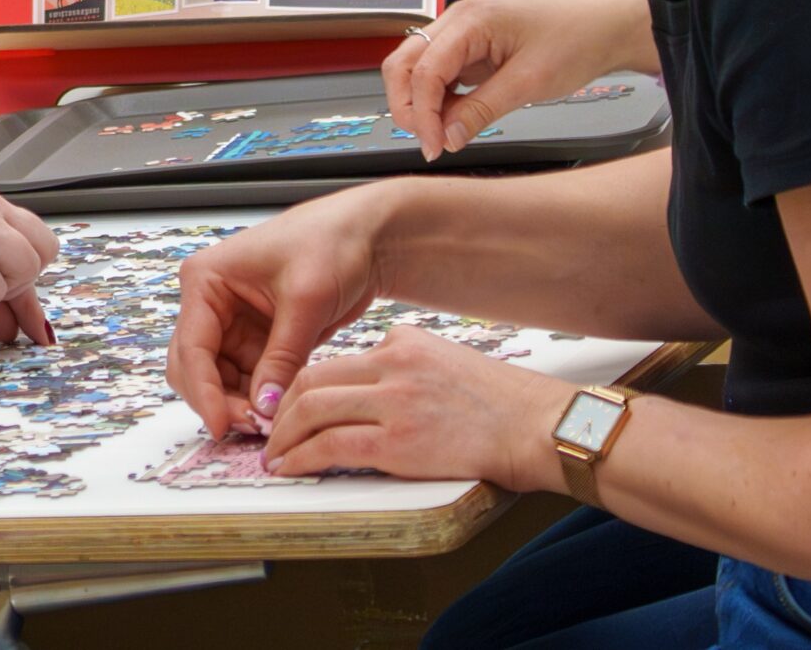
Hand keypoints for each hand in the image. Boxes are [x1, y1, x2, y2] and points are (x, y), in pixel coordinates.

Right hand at [167, 184, 393, 436]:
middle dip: (218, 399)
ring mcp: (232, 323)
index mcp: (206, 280)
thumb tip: (264, 409)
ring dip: (239, 403)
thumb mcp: (306, 301)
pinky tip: (279, 412)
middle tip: (253, 429)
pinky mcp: (256, 339)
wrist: (366, 235)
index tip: (222, 425)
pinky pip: (246, 379)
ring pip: (218, 379)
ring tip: (271, 424)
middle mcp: (210, 303)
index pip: (191, 346)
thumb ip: (282, 357)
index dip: (204, 391)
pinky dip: (258, 398)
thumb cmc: (331, 244)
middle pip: (194, 367)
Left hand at [262, 326, 569, 490]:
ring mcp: (394, 402)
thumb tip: (369, 385)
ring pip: (311, 410)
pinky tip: (291, 468)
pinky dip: (301, 457)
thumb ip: (406, 367)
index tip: (287, 408)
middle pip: (310, 381)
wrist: (542, 428)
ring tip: (273, 454)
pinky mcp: (399, 441)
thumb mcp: (446, 362)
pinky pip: (331, 446)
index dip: (298, 388)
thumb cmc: (504, 406)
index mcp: (402, 343)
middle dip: (279, 410)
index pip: (332, 363)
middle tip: (268, 432)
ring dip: (283, 436)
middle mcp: (392, 364)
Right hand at [384, 0, 654, 160]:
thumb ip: (482, 110)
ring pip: (416, 68)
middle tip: (428, 142)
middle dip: (407, 105)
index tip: (434, 147)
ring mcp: (461, 31)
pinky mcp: (471, 45)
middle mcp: (456, 20)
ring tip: (441, 134)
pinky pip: (439, 72)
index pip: (423, 70)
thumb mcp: (530, 83)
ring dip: (420, 103)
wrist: (607, 26)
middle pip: (404, 63)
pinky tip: (454, 118)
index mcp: (469, 20)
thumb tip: (446, 138)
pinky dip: (438, 98)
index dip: (422, 113)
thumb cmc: (576, 42)